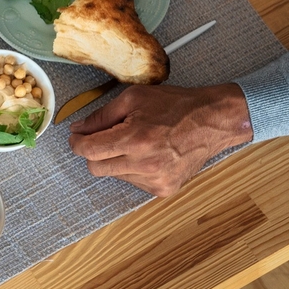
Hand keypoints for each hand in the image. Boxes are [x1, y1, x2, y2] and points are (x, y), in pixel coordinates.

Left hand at [68, 83, 252, 196]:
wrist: (212, 121)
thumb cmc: (174, 105)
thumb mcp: (133, 98)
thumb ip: (101, 116)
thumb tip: (77, 129)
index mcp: (135, 139)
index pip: (89, 151)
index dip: (77, 143)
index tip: (76, 136)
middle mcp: (145, 164)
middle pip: (96, 167)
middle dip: (92, 152)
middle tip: (101, 137)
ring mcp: (156, 180)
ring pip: (114, 175)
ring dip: (115, 160)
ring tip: (134, 141)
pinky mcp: (165, 189)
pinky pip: (133, 182)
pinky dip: (132, 169)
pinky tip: (147, 154)